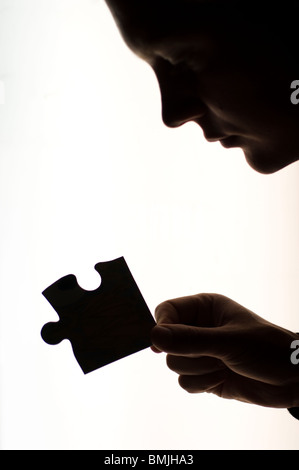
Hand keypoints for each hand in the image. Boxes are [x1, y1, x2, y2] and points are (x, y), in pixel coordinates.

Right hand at [151, 293, 298, 407]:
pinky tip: (222, 378)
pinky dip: (202, 384)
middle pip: (167, 342)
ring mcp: (201, 353)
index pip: (167, 310)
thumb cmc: (265, 348)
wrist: (290, 379)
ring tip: (224, 366)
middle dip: (190, 355)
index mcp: (204, 308)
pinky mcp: (204, 375)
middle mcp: (199, 329)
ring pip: (174, 364)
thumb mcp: (228, 341)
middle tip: (215, 356)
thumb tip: (154, 336)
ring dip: (198, 371)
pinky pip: (184, 382)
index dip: (162, 326)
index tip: (163, 343)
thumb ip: (190, 339)